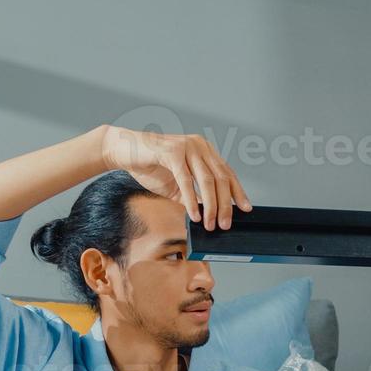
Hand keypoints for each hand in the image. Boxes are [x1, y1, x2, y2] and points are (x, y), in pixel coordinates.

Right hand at [98, 125, 250, 229]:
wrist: (123, 151)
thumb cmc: (151, 167)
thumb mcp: (177, 186)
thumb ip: (193, 197)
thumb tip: (208, 216)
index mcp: (204, 151)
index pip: (227, 173)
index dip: (238, 192)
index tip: (246, 210)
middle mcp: (199, 146)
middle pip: (220, 178)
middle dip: (225, 205)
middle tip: (226, 225)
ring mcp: (187, 147)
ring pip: (206, 180)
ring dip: (211, 206)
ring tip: (211, 224)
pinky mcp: (171, 152)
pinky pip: (186, 180)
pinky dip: (191, 200)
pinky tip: (194, 215)